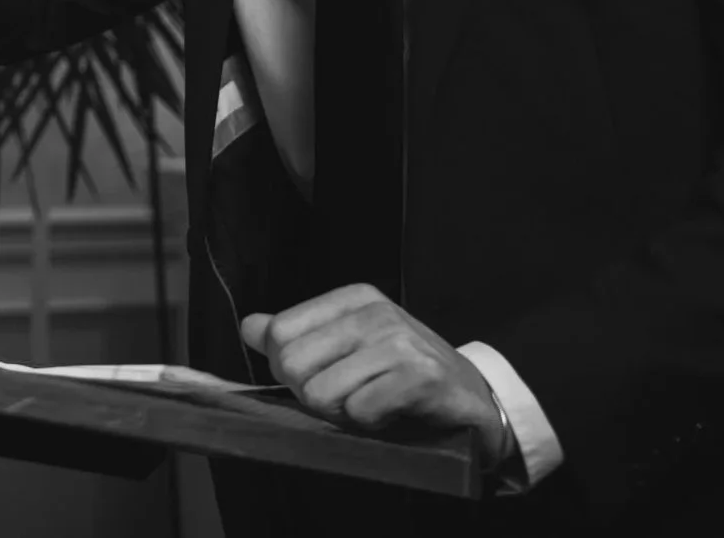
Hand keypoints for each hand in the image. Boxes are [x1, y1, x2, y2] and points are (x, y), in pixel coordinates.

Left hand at [241, 286, 510, 469]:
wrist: (474, 399)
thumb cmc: (404, 374)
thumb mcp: (349, 345)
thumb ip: (297, 335)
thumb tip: (250, 327)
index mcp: (354, 298)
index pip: (279, 333)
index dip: (289, 370)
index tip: (321, 376)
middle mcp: (375, 311)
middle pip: (293, 365)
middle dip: (312, 396)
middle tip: (349, 398)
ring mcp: (399, 341)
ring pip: (321, 392)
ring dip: (342, 414)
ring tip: (371, 406)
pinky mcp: (420, 376)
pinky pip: (360, 412)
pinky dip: (370, 424)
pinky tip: (392, 414)